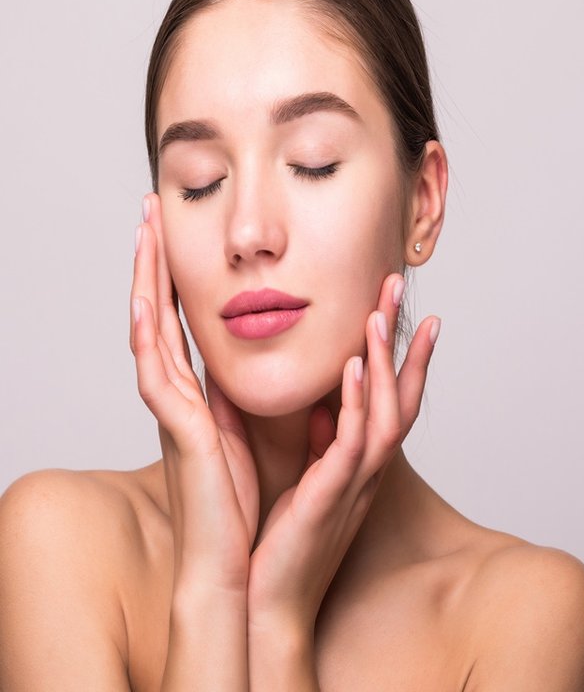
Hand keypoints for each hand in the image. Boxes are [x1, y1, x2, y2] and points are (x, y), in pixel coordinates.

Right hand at [129, 193, 258, 591]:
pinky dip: (149, 339)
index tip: (173, 232)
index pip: (178, 323)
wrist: (234, 571)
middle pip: (157, 314)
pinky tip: (144, 302)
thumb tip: (238, 366)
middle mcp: (176, 399)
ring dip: (144, 281)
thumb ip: (234, 398)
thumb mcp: (241, 436)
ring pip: (149, 333)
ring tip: (143, 232)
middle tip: (148, 211)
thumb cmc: (239, 507)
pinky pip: (157, 378)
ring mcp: (172, 415)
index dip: (172, 276)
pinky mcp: (179, 436)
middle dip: (152, 261)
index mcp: (193, 398)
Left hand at [246, 272, 439, 636]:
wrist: (262, 597)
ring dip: (385, 362)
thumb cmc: (282, 538)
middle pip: (401, 396)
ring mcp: (354, 483)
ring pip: (385, 414)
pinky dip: (357, 403)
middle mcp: (366, 469)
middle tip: (400, 286)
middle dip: (403, 342)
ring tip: (378, 315)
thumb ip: (314, 440)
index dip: (400, 354)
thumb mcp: (305, 478)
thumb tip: (317, 405)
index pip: (389, 398)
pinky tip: (354, 367)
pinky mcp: (331, 497)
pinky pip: (352, 443)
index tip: (397, 307)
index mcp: (357, 462)